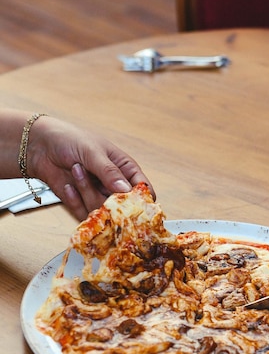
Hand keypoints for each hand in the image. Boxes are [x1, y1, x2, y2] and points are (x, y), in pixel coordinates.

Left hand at [28, 116, 154, 219]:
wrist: (40, 146)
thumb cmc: (70, 140)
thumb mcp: (92, 151)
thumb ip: (109, 172)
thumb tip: (125, 189)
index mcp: (125, 169)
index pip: (143, 189)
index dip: (142, 199)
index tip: (133, 203)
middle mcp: (114, 186)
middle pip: (124, 207)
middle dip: (112, 202)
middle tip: (100, 191)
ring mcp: (98, 196)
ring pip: (104, 212)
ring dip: (88, 193)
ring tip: (76, 171)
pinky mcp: (82, 205)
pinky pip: (84, 213)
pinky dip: (75, 200)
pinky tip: (68, 184)